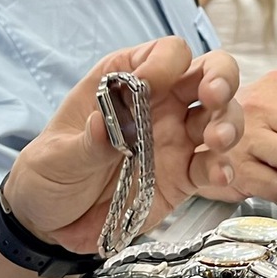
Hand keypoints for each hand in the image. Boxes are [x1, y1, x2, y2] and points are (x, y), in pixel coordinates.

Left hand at [1, 37, 242, 249]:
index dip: (166, 63)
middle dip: (220, 78)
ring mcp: (175, 139)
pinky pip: (211, 165)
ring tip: (216, 140)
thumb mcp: (56, 157)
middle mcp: (158, 103)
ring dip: (227, 122)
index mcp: (124, 81)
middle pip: (207, 74)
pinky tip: (219, 173)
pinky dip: (222, 166)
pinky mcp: (182, 176)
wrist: (50, 223)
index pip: (164, 54)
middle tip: (213, 96)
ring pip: (219, 116)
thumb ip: (85, 143)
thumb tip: (104, 125)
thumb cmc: (49, 173)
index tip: (152, 84)